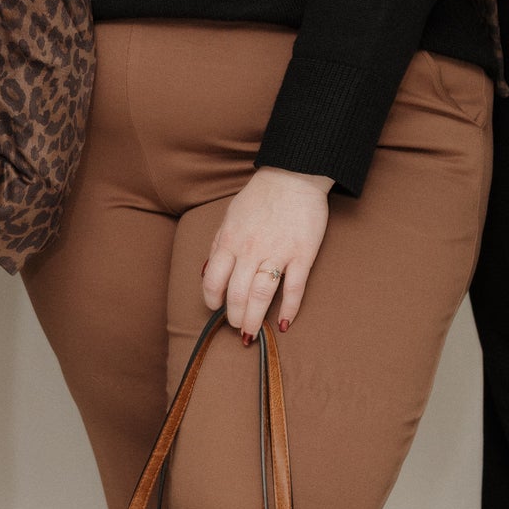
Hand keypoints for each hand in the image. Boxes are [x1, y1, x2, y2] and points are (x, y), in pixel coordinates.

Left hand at [202, 166, 332, 338]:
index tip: (215, 308)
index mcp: (230, 240)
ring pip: (262, 295)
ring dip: (255, 318)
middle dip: (234, 316)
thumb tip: (206, 271)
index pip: (213, 279)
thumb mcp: (229, 216)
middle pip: (237, 293)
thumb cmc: (260, 197)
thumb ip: (218, 244)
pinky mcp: (302, 255)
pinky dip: (290, 308)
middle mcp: (250, 250)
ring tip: (252, 332)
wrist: (294, 176)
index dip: (212, 299)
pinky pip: (294, 288)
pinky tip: (285, 323)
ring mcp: (277, 253)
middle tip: (237, 327)